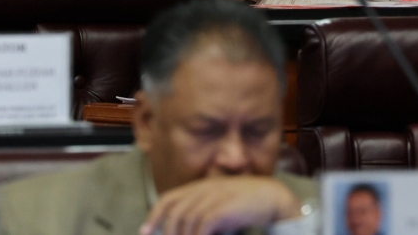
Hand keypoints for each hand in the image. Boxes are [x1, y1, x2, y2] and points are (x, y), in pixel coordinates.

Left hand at [140, 176, 300, 234]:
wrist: (272, 196)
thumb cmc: (247, 203)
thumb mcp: (221, 203)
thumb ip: (204, 212)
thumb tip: (189, 229)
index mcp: (201, 187)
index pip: (169, 199)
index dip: (154, 215)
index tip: (145, 231)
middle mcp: (204, 189)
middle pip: (175, 212)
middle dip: (167, 232)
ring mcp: (214, 197)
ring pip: (186, 222)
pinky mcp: (223, 209)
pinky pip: (202, 227)